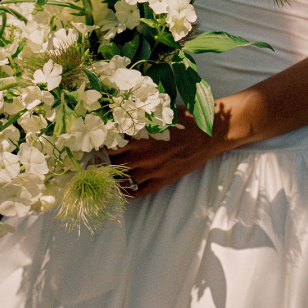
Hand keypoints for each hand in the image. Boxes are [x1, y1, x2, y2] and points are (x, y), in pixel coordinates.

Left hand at [107, 107, 225, 198]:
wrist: (208, 134)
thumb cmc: (185, 119)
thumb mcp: (160, 114)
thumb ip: (141, 118)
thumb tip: (122, 116)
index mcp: (140, 137)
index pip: (111, 145)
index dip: (103, 146)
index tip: (98, 146)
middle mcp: (143, 155)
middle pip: (114, 164)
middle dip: (106, 163)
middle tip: (102, 162)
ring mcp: (153, 170)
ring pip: (124, 180)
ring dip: (117, 178)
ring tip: (112, 175)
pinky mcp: (163, 180)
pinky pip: (140, 192)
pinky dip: (130, 193)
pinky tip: (126, 190)